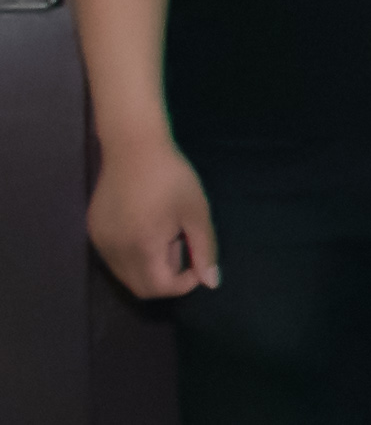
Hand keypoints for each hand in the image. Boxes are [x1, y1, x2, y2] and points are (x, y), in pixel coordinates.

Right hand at [84, 139, 217, 297]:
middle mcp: (114, 251)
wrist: (134, 148)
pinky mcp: (93, 232)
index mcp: (141, 247)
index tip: (197, 263)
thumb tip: (211, 282)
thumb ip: (205, 250)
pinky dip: (134, 256)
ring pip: (126, 275)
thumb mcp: (197, 213)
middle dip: (167, 277)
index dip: (183, 284)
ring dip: (150, 266)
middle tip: (181, 245)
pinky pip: (114, 259)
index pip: (158, 288)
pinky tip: (147, 227)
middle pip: (140, 287)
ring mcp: (100, 242)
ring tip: (165, 233)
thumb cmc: (172, 178)